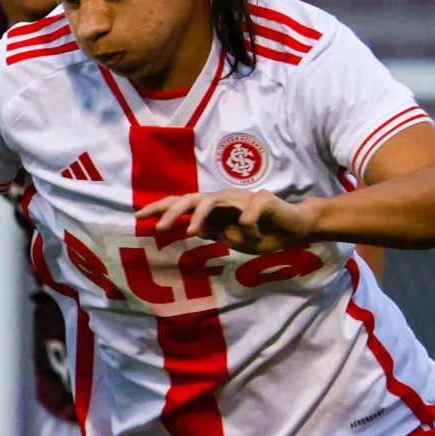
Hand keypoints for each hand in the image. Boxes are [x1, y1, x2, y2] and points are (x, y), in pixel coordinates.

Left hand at [139, 187, 319, 251]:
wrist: (296, 228)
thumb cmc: (262, 232)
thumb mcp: (232, 238)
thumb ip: (214, 231)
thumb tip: (191, 228)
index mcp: (214, 208)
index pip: (182, 204)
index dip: (161, 208)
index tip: (138, 216)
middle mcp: (225, 199)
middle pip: (192, 198)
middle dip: (173, 211)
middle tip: (158, 228)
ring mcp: (244, 198)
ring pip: (216, 200)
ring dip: (201, 215)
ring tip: (192, 232)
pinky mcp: (265, 200)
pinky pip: (251, 211)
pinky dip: (248, 224)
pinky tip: (251, 234)